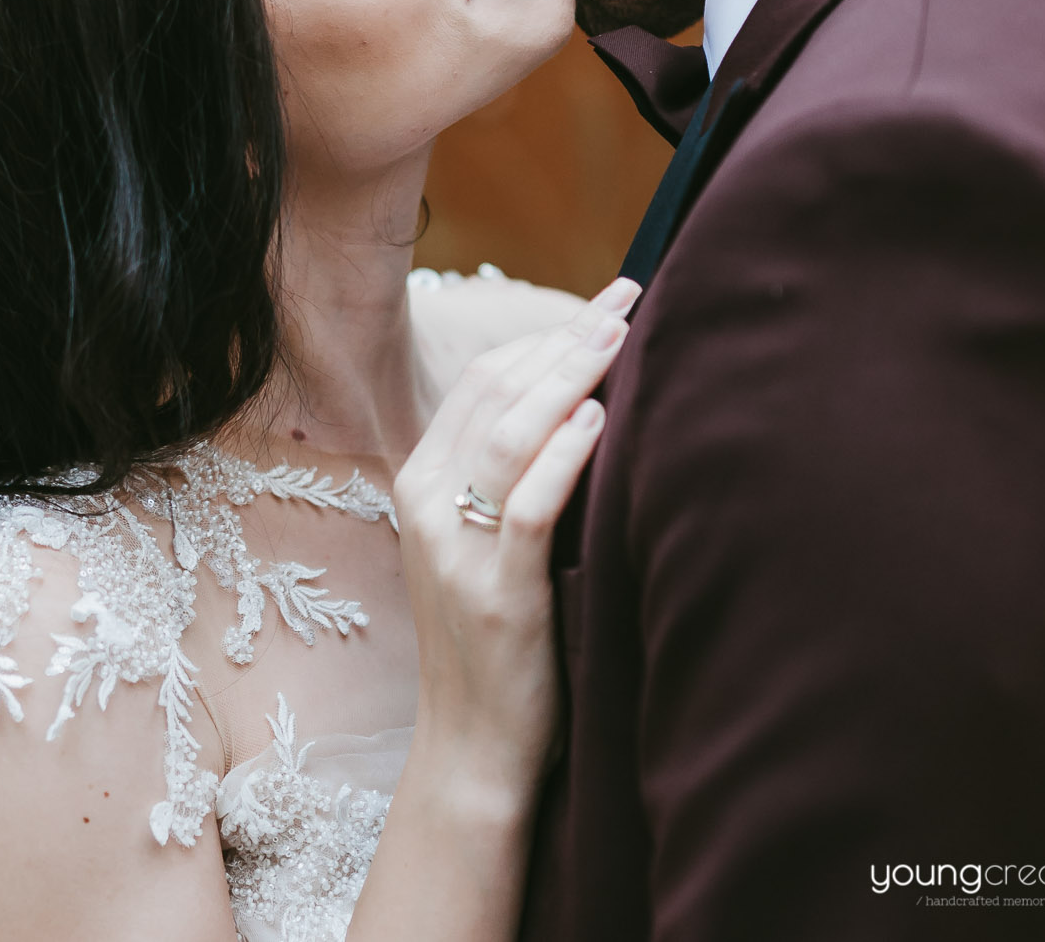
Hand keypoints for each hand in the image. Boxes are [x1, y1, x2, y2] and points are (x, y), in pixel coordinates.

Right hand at [393, 275, 639, 808]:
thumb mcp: (480, 545)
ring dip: (569, 376)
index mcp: (419, 485)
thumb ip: (508, 478)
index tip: (603, 304)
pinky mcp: (495, 591)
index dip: (541, 334)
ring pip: (508, 434)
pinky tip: (601, 421)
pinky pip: (528, 507)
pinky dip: (564, 457)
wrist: (471, 745)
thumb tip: (581, 402)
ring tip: (620, 336)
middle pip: (494, 392)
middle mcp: (425, 504)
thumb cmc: (494, 642)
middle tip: (626, 299)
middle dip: (564, 338)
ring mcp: (455, 548)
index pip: (479, 382)